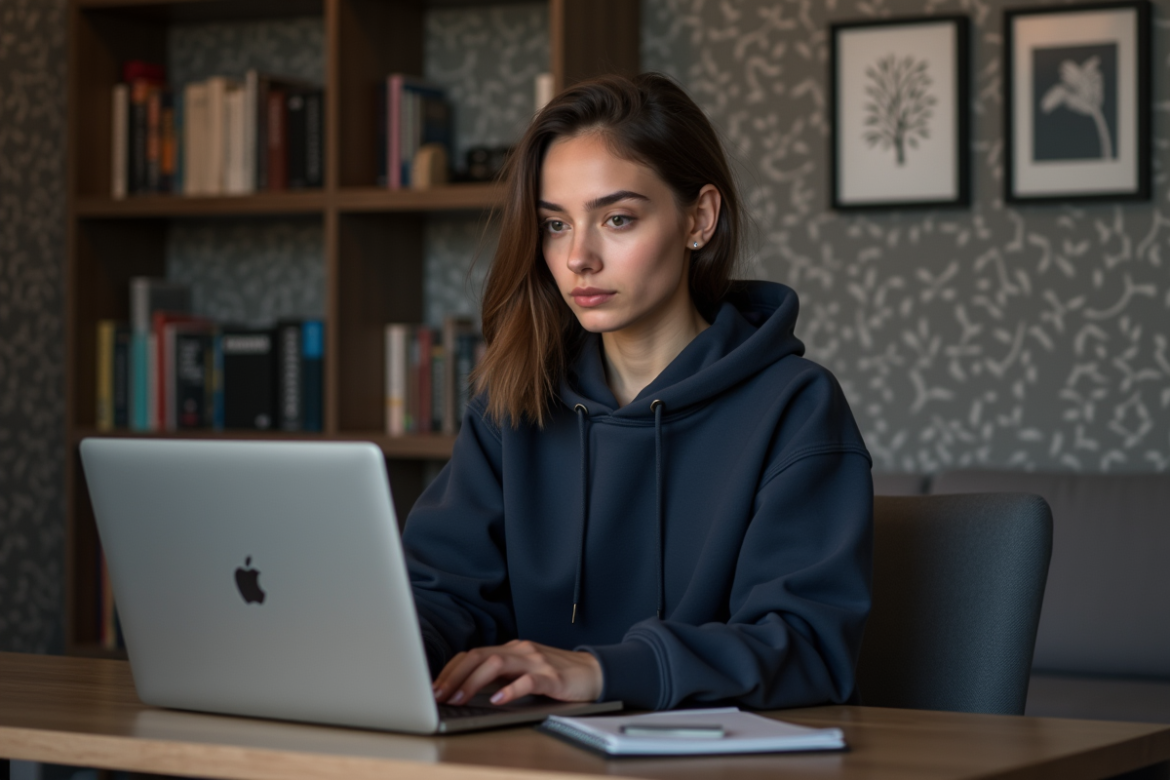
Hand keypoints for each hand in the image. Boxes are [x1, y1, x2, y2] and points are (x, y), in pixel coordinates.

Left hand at [432, 639, 602, 705]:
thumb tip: (465, 690)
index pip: (473, 654)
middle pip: (480, 655)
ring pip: (498, 663)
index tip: (434, 687)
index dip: (451, 670)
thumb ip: (501, 676)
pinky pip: (528, 680)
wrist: (594, 672)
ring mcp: (537, 661)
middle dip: (455, 675)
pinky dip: (510, 690)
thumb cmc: (557, 676)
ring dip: (474, 681)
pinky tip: (497, 699)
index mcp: (512, 650)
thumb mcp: (524, 672)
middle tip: (438, 694)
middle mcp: (521, 651)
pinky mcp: (552, 676)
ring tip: (459, 698)